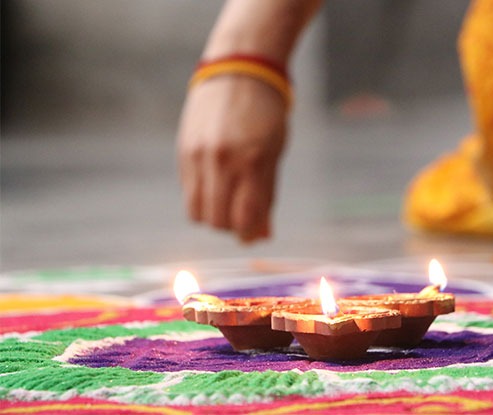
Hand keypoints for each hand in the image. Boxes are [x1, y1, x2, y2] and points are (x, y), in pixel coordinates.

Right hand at [177, 76, 287, 242]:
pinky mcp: (183, 151)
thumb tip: (262, 237)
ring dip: (213, 216)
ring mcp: (198, 156)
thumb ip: (267, 196)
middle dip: (231, 227)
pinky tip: (215, 183)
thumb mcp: (275, 153)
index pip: (244, 218)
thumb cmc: (266, 115)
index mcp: (252, 161)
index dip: (249, 233)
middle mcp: (222, 161)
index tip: (254, 231)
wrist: (238, 72)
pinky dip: (202, 198)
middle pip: (218, 222)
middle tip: (242, 215)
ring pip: (197, 213)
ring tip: (227, 200)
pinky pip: (188, 192)